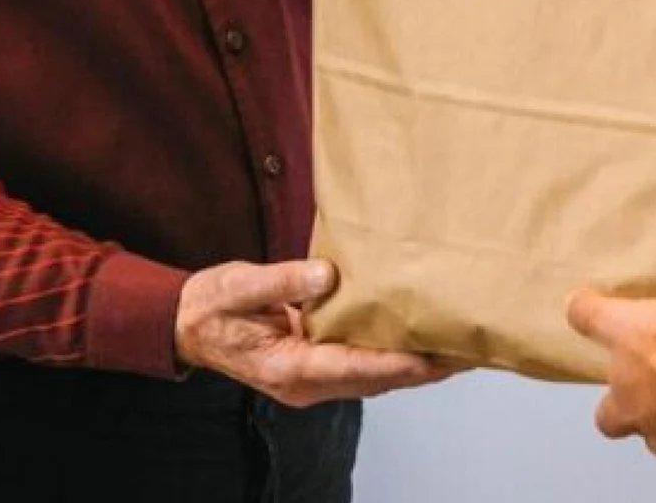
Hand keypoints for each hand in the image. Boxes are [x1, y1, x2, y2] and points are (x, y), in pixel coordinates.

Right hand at [175, 259, 455, 407]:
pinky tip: (415, 336)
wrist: (190, 322)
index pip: (354, 368)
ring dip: (412, 364)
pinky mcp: (314, 362)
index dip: (397, 363)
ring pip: (372, 376)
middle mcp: (306, 381)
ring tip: (454, 345)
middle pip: (375, 379)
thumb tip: (327, 274)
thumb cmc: (214, 305)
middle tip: (465, 350)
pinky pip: (361, 363)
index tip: (435, 357)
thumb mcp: (241, 286)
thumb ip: (283, 280)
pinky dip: (391, 354)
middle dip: (420, 368)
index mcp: (289, 367)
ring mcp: (312, 375)